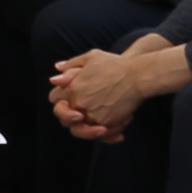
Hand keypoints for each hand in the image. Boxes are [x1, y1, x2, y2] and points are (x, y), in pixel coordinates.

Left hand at [48, 40, 172, 140]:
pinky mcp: (106, 124)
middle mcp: (79, 103)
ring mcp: (92, 115)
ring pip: (79, 131)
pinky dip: (104, 135)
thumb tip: (55, 76)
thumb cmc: (116, 65)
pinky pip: (99, 135)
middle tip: (80, 115)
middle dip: (70, 117)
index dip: (60, 100)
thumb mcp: (91, 57)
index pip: (54, 99)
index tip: (68, 100)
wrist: (137, 76)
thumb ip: (71, 65)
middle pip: (64, 118)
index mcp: (72, 88)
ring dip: (86, 130)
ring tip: (99, 126)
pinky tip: (111, 130)